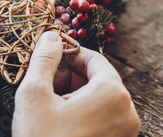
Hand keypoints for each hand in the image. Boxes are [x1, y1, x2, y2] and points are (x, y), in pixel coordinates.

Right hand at [13, 31, 140, 136]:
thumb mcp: (35, 94)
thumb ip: (44, 59)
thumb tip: (50, 35)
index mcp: (113, 93)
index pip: (93, 59)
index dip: (67, 53)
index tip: (47, 55)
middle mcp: (127, 112)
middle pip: (97, 78)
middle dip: (67, 76)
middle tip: (41, 81)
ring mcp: (124, 133)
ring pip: (97, 99)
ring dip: (71, 94)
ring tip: (45, 103)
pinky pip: (101, 118)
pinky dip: (80, 112)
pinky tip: (55, 119)